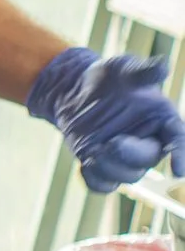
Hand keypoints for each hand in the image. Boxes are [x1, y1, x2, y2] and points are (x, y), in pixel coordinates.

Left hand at [26, 47, 184, 192]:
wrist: (76, 90)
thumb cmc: (108, 77)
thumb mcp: (123, 69)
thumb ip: (142, 71)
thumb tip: (161, 65)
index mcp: (162, 119)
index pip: (178, 140)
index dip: (181, 155)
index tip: (178, 171)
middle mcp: (148, 141)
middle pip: (149, 160)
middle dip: (131, 155)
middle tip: (111, 143)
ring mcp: (125, 156)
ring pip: (126, 176)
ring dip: (110, 167)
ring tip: (94, 150)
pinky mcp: (102, 164)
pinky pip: (103, 185)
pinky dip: (95, 181)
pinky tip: (85, 165)